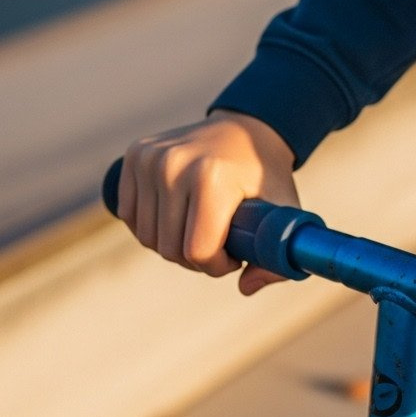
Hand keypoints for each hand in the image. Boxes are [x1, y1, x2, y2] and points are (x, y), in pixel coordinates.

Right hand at [117, 110, 299, 295]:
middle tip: (218, 246)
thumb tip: (245, 288)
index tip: (234, 255)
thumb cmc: (266, 177)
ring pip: (148, 237)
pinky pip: (130, 215)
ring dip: (172, 245)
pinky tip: (175, 218)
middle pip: (169, 249)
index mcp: (211, 178)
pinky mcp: (135, 155)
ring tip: (199, 231)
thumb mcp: (284, 214)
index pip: (197, 251)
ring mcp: (150, 157)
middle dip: (196, 260)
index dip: (217, 266)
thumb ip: (276, 259)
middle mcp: (174, 164)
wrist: (247, 129)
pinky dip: (151, 227)